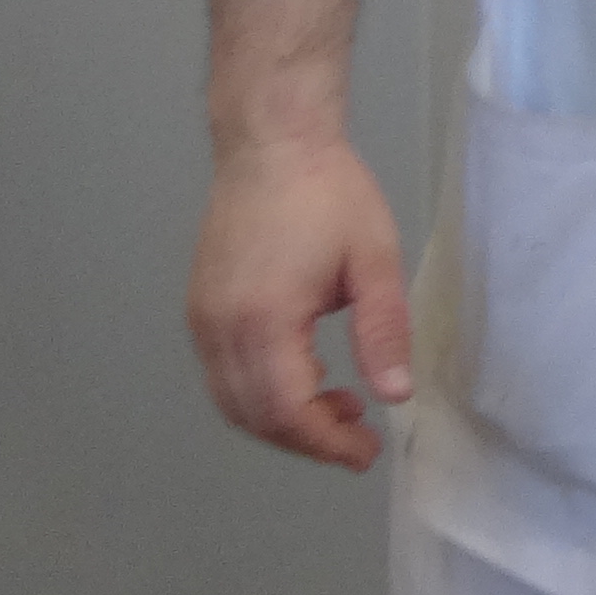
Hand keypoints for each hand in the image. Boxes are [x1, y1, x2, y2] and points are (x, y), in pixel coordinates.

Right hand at [189, 126, 412, 469]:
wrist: (271, 142)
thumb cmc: (327, 193)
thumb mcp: (374, 261)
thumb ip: (383, 332)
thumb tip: (396, 395)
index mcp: (263, 320)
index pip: (287, 412)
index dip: (326, 442)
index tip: (366, 452)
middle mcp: (219, 328)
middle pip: (255, 417)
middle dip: (307, 439)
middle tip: (358, 437)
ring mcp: (202, 319)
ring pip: (232, 401)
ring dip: (283, 419)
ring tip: (340, 406)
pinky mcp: (199, 308)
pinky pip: (223, 374)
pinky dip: (260, 393)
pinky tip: (306, 376)